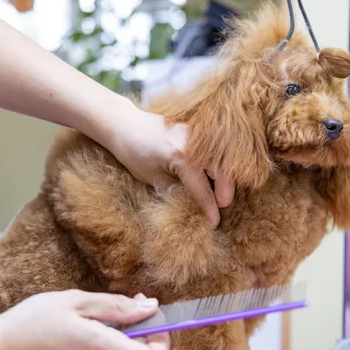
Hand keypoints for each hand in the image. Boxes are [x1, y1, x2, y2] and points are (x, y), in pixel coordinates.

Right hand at [0, 290, 169, 349]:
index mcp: (103, 349)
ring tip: (105, 308)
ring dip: (130, 330)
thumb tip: (150, 308)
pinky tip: (95, 320)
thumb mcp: (76, 301)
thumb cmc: (33, 320)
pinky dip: (115, 337)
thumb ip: (117, 306)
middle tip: (131, 301)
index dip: (163, 340)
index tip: (151, 316)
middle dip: (148, 328)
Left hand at [105, 107, 234, 227]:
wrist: (125, 125)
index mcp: (183, 158)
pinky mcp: (199, 130)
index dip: (210, 210)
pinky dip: (216, 166)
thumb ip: (179, 192)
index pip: (204, 191)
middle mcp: (196, 144)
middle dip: (224, 194)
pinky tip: (209, 176)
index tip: (214, 224)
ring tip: (214, 193)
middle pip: (224, 174)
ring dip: (223, 179)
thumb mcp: (155, 180)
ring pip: (224, 162)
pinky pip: (216, 152)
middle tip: (217, 207)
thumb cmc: (135, 154)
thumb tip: (197, 207)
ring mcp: (199, 134)